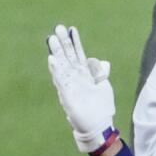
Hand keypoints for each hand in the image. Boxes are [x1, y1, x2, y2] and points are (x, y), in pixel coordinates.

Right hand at [46, 25, 116, 152]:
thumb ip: (100, 74)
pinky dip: (56, 70)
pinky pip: (60, 81)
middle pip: (68, 57)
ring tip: (51, 38)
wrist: (98, 127)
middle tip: (57, 28)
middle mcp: (75, 78)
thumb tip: (103, 63)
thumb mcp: (103, 87)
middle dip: (63, 43)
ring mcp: (70, 86)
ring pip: (62, 65)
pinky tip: (52, 59)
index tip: (71, 29)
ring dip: (57, 52)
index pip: (78, 54)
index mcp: (84, 75)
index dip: (75, 42)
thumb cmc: (100, 109)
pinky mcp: (67, 96)